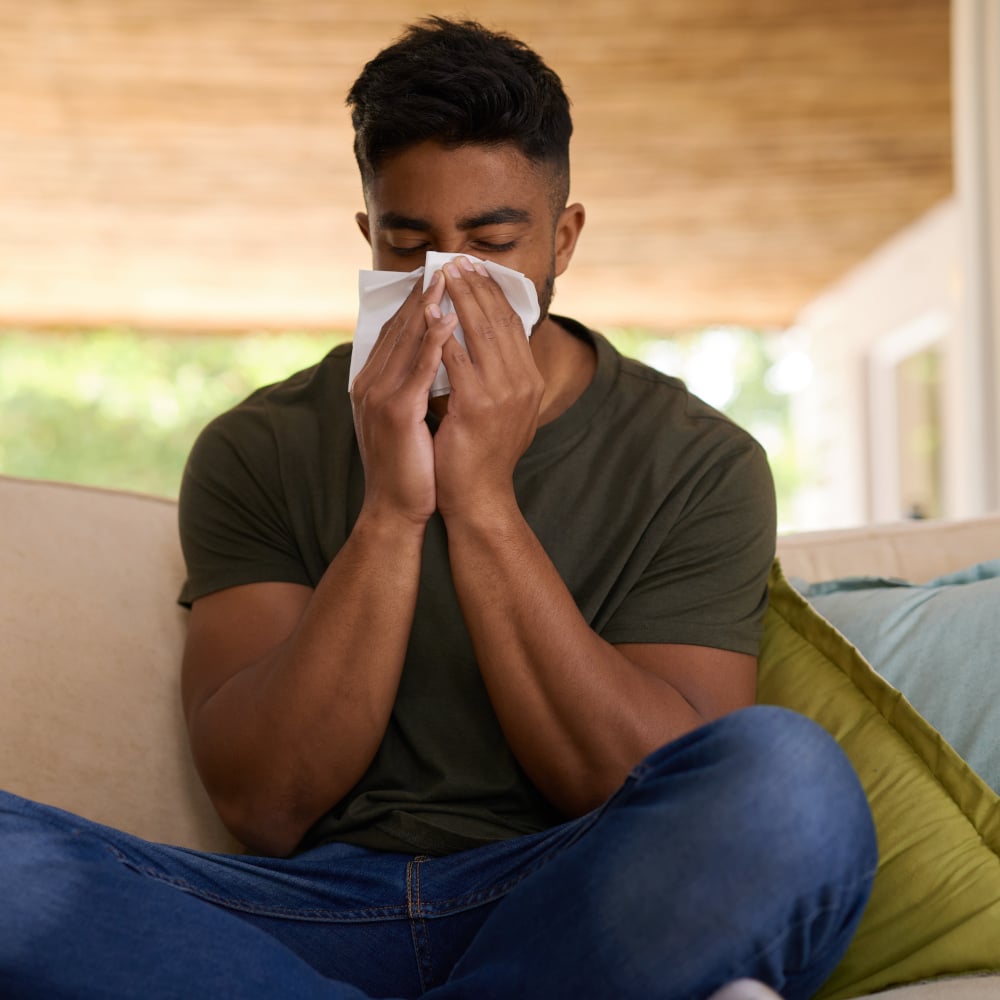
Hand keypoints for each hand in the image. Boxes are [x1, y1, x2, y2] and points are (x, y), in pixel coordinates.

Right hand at [350, 271, 457, 524]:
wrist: (396, 507)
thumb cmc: (408, 464)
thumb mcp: (406, 416)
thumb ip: (410, 385)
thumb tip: (429, 358)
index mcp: (371, 381)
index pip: (394, 330)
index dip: (415, 300)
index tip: (437, 274)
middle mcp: (370, 382)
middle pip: (399, 326)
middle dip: (423, 292)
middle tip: (446, 261)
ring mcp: (380, 395)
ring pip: (406, 339)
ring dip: (428, 304)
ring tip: (449, 276)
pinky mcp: (397, 411)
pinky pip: (419, 368)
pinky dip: (433, 341)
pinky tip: (449, 318)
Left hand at [434, 257, 544, 519]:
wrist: (478, 497)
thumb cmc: (480, 455)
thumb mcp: (499, 410)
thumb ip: (496, 376)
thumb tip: (482, 343)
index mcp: (528, 381)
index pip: (512, 324)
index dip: (492, 293)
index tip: (474, 269)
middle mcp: (523, 383)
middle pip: (499, 320)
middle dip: (475, 287)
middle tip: (456, 260)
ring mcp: (503, 393)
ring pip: (480, 331)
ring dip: (458, 299)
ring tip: (441, 276)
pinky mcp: (478, 405)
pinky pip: (457, 358)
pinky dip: (441, 332)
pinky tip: (428, 313)